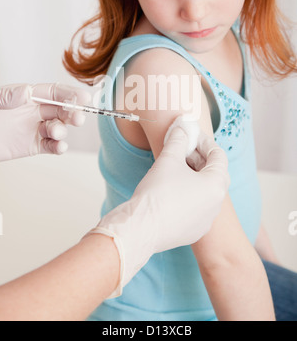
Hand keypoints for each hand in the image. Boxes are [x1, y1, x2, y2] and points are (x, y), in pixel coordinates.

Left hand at [0, 83, 90, 161]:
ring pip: (58, 128)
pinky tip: (59, 146)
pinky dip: (59, 147)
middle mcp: (35, 111)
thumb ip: (9, 95)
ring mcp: (35, 129)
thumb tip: (28, 92)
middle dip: (72, 113)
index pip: (54, 92)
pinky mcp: (34, 146)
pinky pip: (51, 146)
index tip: (84, 98)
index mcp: (28, 97)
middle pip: (61, 110)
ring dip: (62, 130)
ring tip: (56, 133)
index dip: (70, 94)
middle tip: (77, 118)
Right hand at [89, 117, 229, 295]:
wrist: (141, 228)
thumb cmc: (157, 192)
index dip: (204, 142)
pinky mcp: (194, 231)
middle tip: (183, 149)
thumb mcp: (168, 159)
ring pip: (206, 192)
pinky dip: (189, 194)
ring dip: (195, 177)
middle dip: (200, 158)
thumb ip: (178, 140)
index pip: (218, 156)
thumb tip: (181, 128)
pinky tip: (172, 189)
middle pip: (215, 174)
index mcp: (216, 185)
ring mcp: (206, 220)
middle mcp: (216, 204)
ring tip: (176, 167)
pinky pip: (197, 208)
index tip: (190, 135)